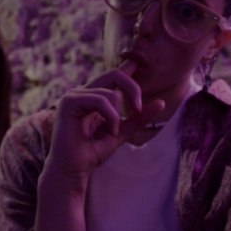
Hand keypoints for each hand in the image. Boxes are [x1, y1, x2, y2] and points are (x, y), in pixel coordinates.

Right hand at [45, 59, 164, 182]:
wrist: (74, 169)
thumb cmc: (92, 152)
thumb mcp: (122, 132)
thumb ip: (138, 118)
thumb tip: (161, 102)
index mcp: (96, 96)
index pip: (114, 75)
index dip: (128, 66)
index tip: (140, 62)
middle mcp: (85, 92)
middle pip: (115, 74)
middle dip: (133, 89)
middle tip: (138, 109)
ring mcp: (75, 95)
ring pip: (111, 92)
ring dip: (117, 116)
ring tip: (113, 132)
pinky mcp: (69, 102)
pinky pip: (99, 99)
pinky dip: (110, 116)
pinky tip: (108, 131)